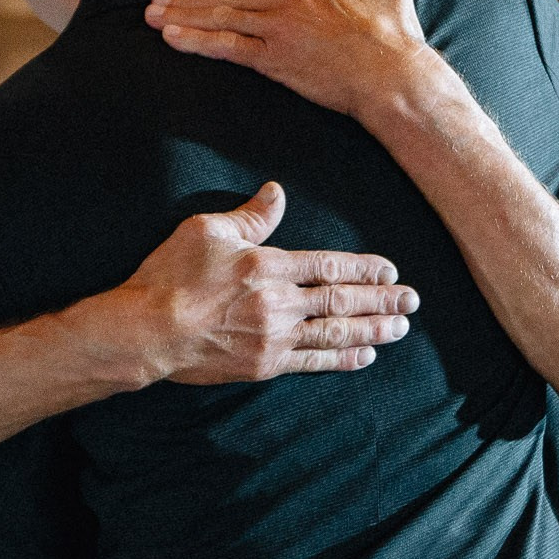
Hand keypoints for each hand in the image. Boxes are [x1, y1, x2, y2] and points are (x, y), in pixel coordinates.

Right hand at [127, 182, 418, 384]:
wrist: (146, 331)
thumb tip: (278, 192)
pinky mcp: (263, 365)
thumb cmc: (170, 275)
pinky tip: (363, 357)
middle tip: (412, 302)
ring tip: (399, 329)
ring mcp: (274, 338)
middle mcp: (279, 304)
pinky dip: (340, 360)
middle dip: (381, 301)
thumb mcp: (207, 230)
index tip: (391, 271)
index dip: (365, 269)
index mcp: (269, 266)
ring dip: (371, 330)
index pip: (330, 265)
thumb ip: (250, 216)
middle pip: (341, 300)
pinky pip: (312, 363)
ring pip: (334, 333)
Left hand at [144, 0, 438, 120]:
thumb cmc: (397, 32)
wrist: (393, 75)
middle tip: (159, 0)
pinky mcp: (273, 59)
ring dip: (181, 15)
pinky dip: (195, 39)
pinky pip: (225, 46)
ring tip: (152, 15)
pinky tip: (170, 37)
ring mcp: (277, 28)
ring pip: (219, 16)